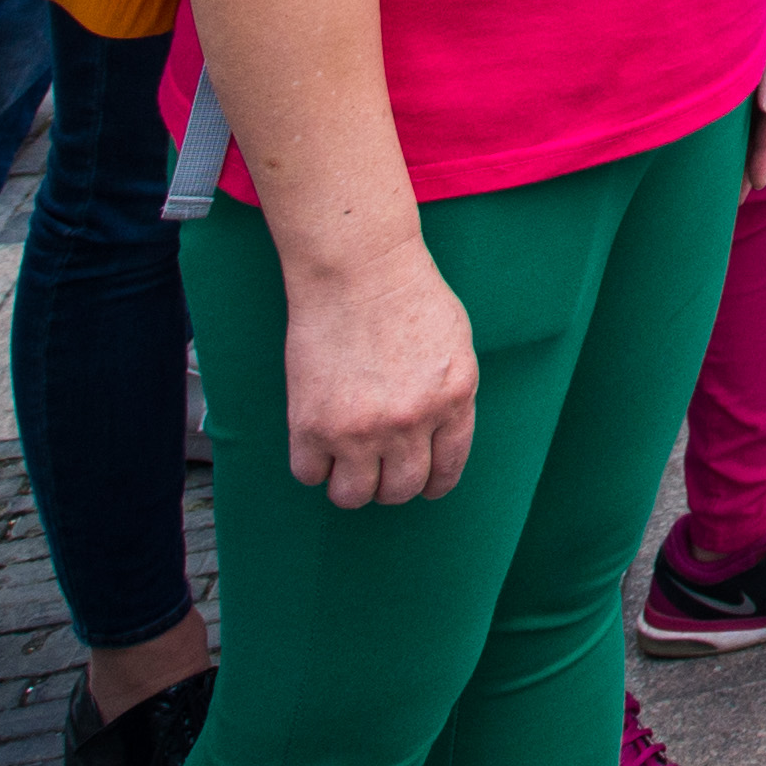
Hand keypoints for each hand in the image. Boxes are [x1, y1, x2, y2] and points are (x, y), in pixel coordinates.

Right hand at [278, 237, 485, 507]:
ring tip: (345, 460)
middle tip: (379, 466)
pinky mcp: (312, 424)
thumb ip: (451, 398)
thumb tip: (437, 441)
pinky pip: (308, 474)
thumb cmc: (409, 297)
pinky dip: (312, 464)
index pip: (446, 471)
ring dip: (350, 484)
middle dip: (390, 483)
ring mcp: (360, 428)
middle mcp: (411, 422)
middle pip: (400, 490)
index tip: (422, 483)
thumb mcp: (457, 348)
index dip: (432, 483)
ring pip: (353, 496)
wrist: (357, 269)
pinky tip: (317, 442)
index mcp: (454, 400)